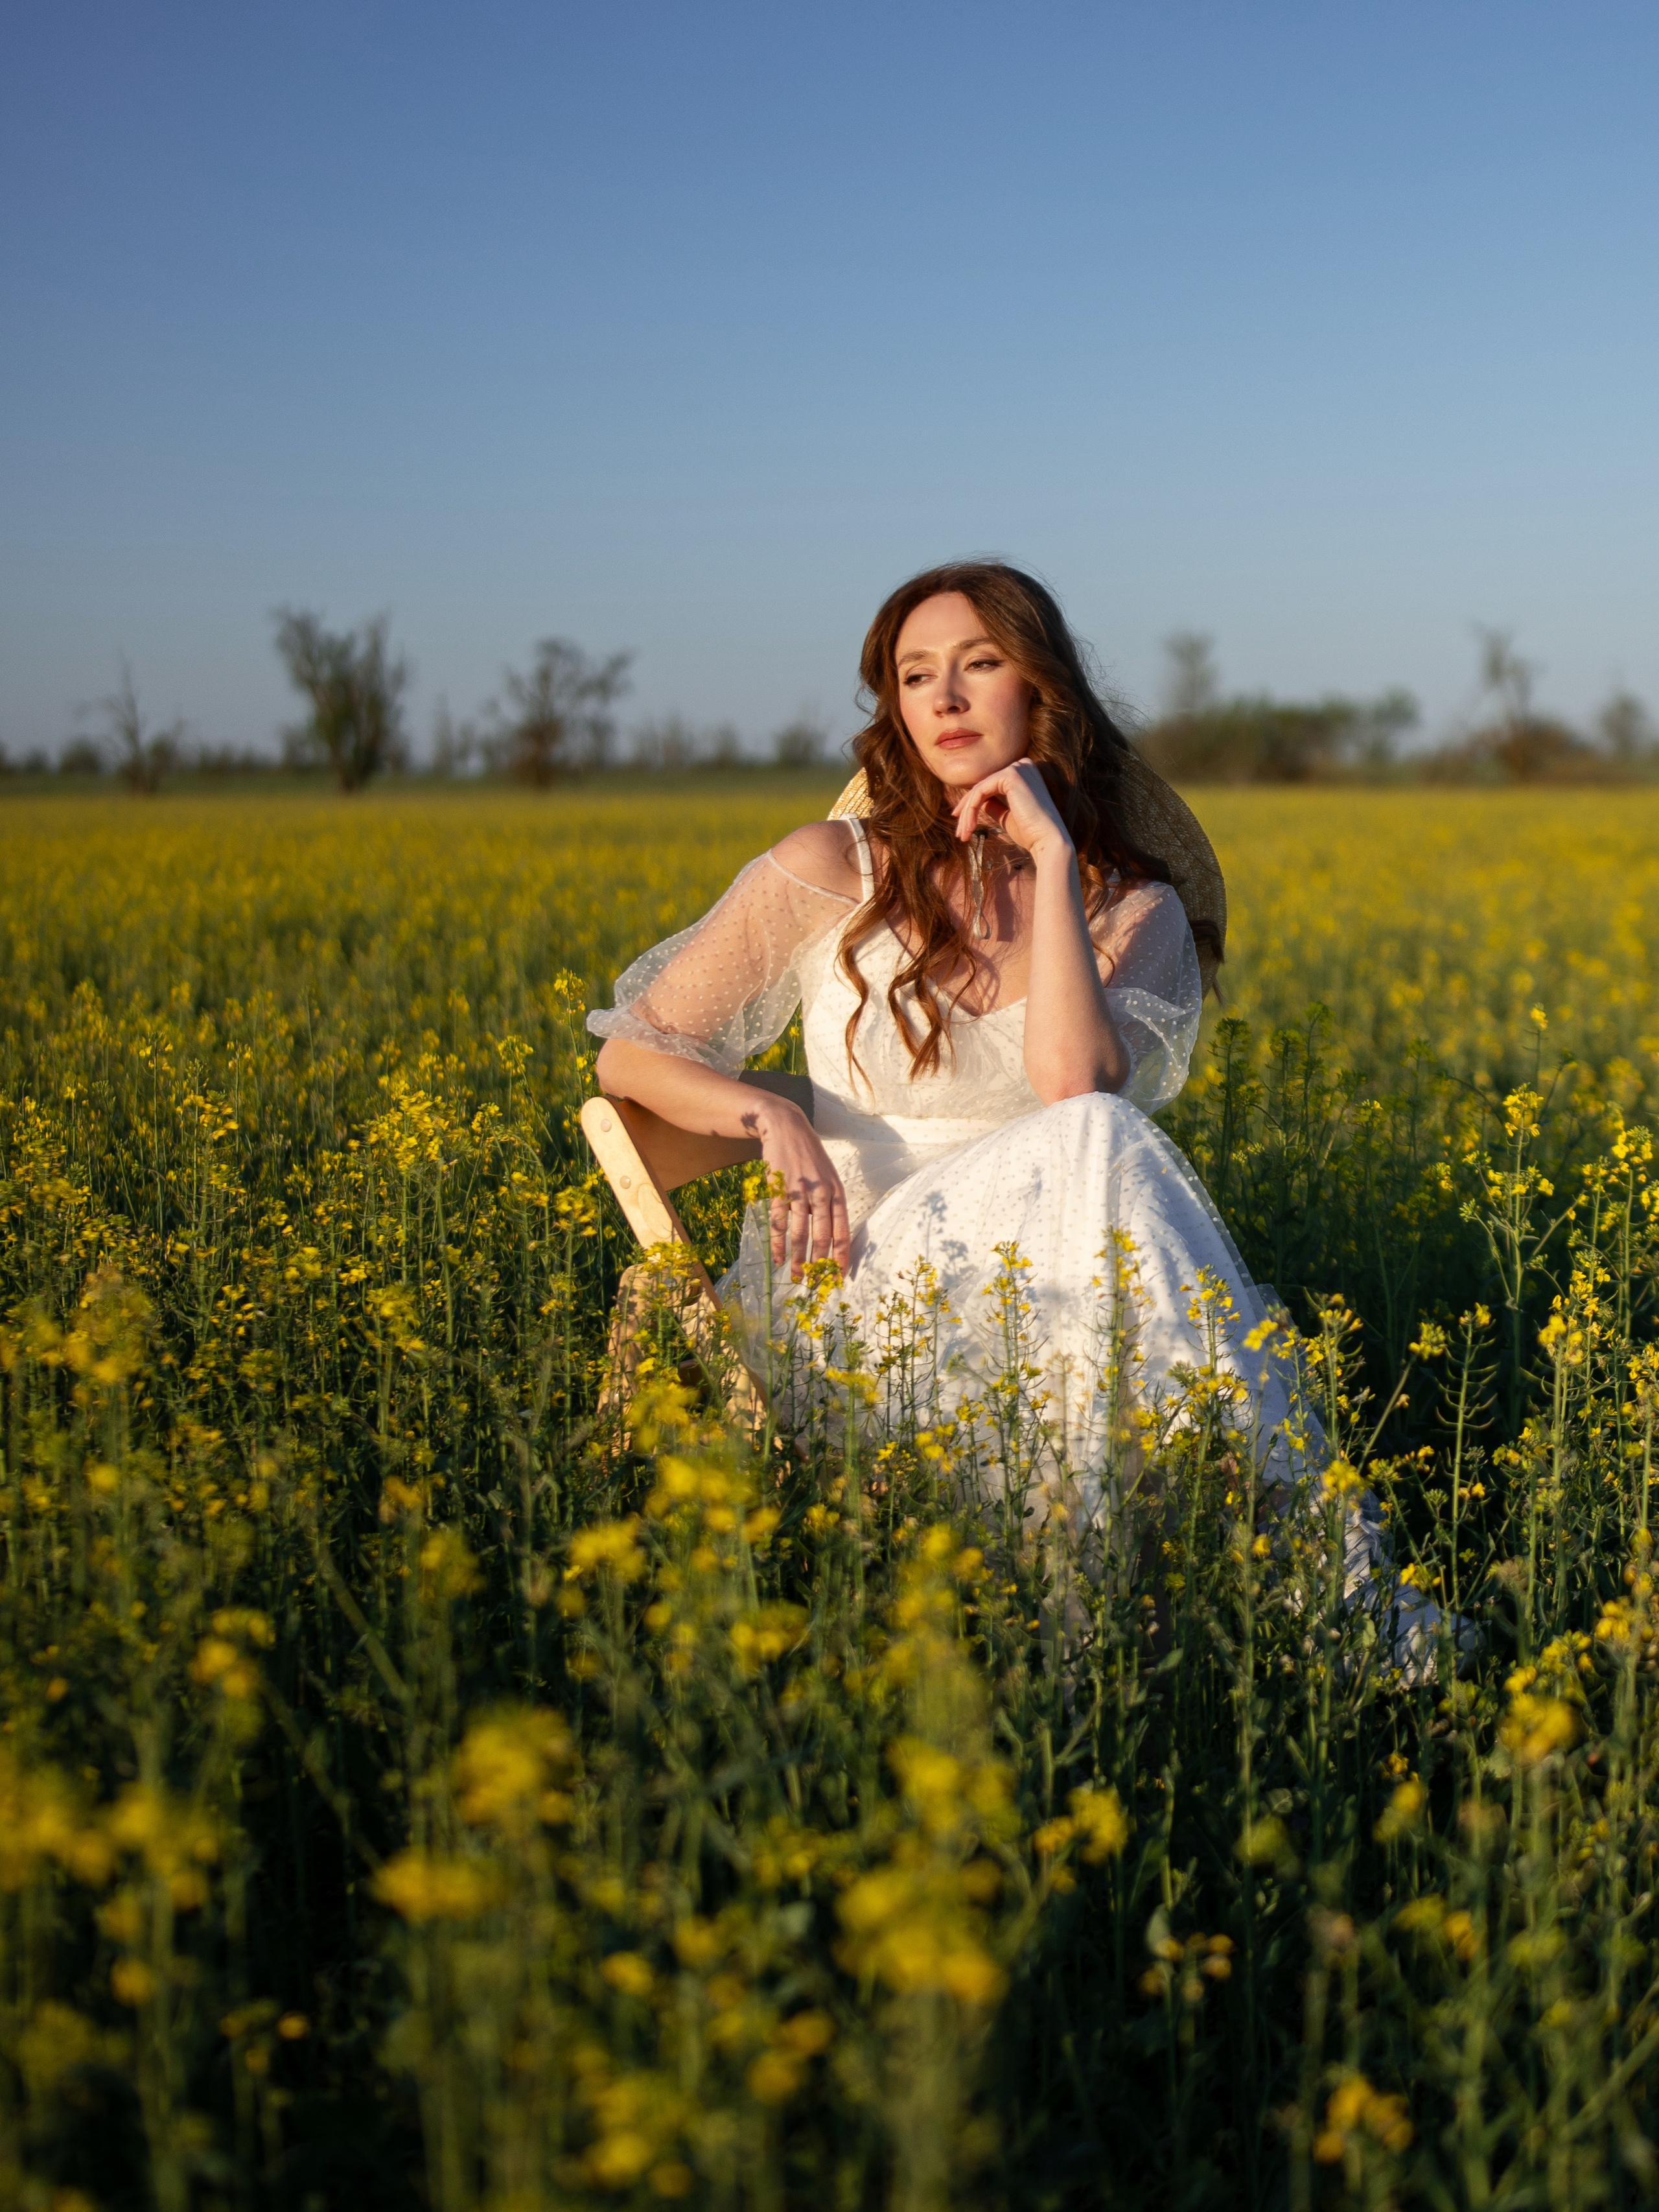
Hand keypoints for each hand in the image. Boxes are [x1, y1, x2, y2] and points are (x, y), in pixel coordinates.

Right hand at [757, 1101, 850, 1277]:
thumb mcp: (828, 1176)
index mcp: (837, 1192)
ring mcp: (800, 1191)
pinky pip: (778, 1221)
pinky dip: (778, 1242)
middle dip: (819, 1263)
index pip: (843, 1231)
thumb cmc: (809, 1155)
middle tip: (815, 1283)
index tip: (838, 1276)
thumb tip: (830, 1235)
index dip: (841, 1256)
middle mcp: (822, 1193)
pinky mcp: (779, 1188)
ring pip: (800, 1233)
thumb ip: (830, 1203)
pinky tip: (777, 1257)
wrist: (786, 1127)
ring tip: (796, 1276)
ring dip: (798, 1258)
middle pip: (822, 1236)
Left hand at [951, 758, 1072, 864]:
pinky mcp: (1011, 775)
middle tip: (959, 832)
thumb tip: (975, 802)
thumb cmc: (1030, 833)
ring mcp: (1018, 768)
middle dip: (967, 809)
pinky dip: (971, 810)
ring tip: (963, 835)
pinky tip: (970, 827)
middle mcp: (1023, 765)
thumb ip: (993, 804)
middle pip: (984, 785)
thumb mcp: (1006, 816)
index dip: (973, 803)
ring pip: (980, 789)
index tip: (962, 823)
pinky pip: (981, 791)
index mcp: (1025, 773)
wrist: (1047, 841)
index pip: (991, 785)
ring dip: (968, 813)